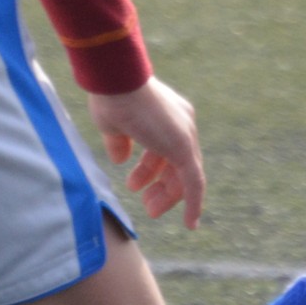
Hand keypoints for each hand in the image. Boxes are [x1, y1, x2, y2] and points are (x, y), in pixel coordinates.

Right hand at [87, 75, 204, 228]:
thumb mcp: (113, 124)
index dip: (152, 170)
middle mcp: (183, 125)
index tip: (138, 185)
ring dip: (169, 196)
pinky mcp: (184, 148)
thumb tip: (120, 160)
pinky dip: (193, 204)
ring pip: (186, 177)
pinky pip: (194, 183)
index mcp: (168, 116)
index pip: (166, 150)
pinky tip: (191, 224)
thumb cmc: (111, 96)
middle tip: (146, 203)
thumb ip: (119, 143)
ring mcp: (185, 136)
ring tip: (150, 209)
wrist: (116, 79)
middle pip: (178, 164)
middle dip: (162, 185)